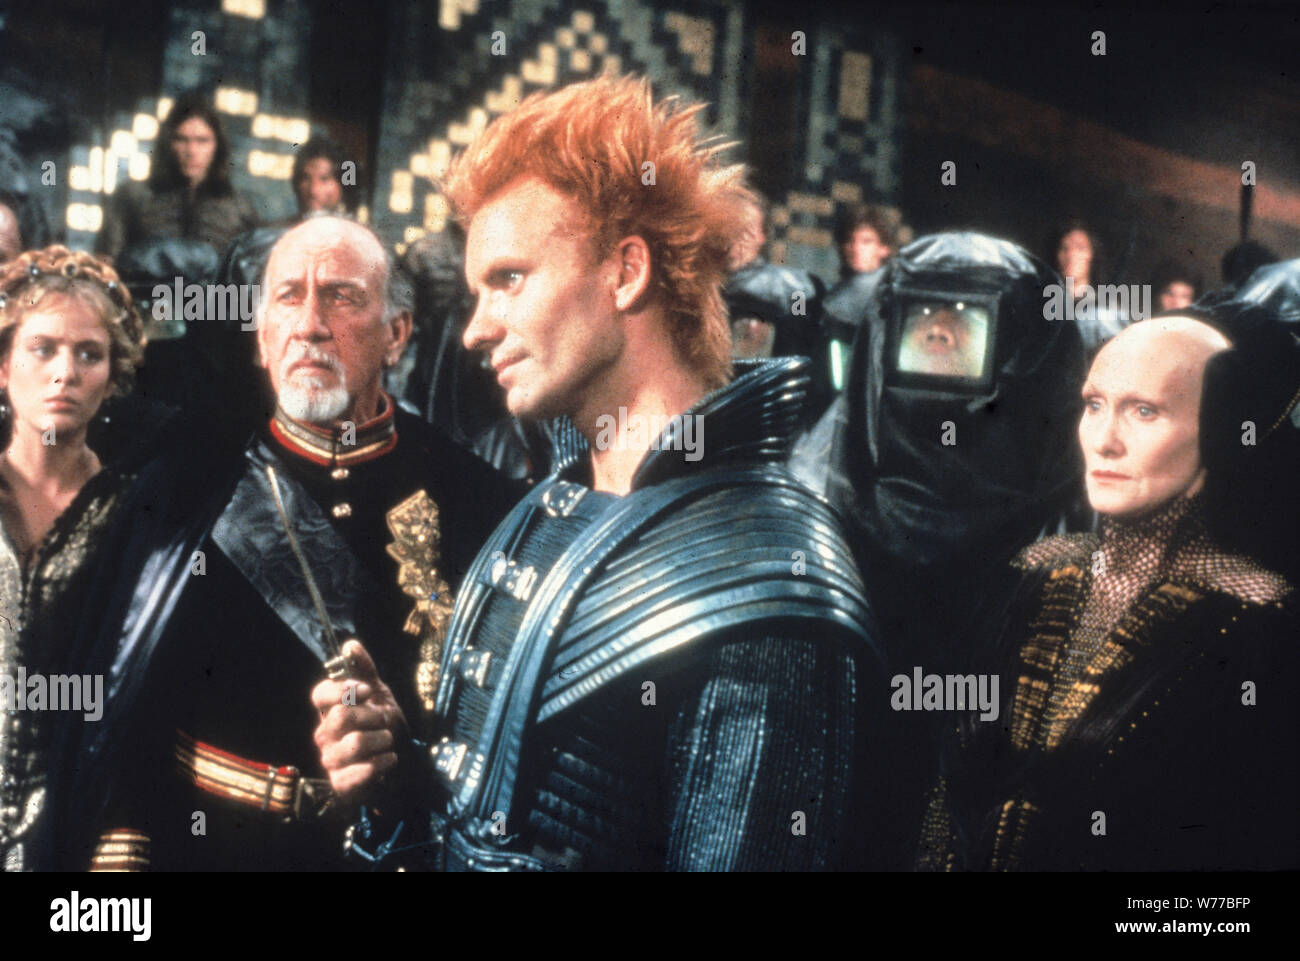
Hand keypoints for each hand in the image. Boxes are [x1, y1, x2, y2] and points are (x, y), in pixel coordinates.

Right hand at [311, 639, 406, 801]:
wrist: (400, 760)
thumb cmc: (382, 724)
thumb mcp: (378, 694)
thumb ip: (365, 670)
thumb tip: (350, 645)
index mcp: (329, 710)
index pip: (319, 694)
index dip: (342, 689)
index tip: (366, 690)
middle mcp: (324, 734)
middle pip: (340, 718)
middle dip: (371, 715)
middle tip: (384, 719)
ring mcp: (330, 759)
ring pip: (353, 743)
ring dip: (380, 740)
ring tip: (387, 740)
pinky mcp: (341, 783)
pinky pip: (357, 772)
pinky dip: (379, 763)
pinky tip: (389, 759)